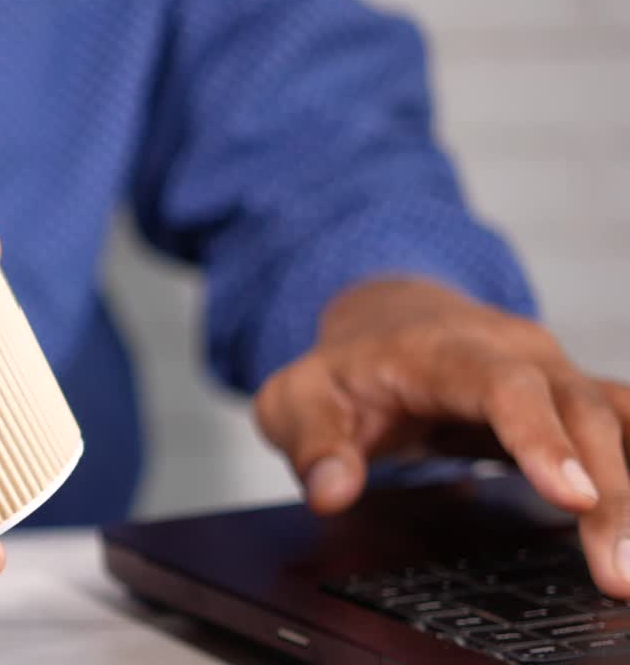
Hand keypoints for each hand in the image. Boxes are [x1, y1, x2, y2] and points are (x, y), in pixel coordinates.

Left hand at [255, 278, 629, 597]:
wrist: (385, 323)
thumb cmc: (345, 370)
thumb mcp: (299, 398)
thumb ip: (312, 442)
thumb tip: (331, 492)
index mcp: (443, 349)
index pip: (503, 385)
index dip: (540, 438)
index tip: (571, 497)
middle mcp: (513, 352)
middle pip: (578, 410)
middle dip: (607, 490)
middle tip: (617, 572)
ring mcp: (550, 373)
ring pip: (613, 420)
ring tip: (629, 567)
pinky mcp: (569, 399)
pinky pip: (623, 428)